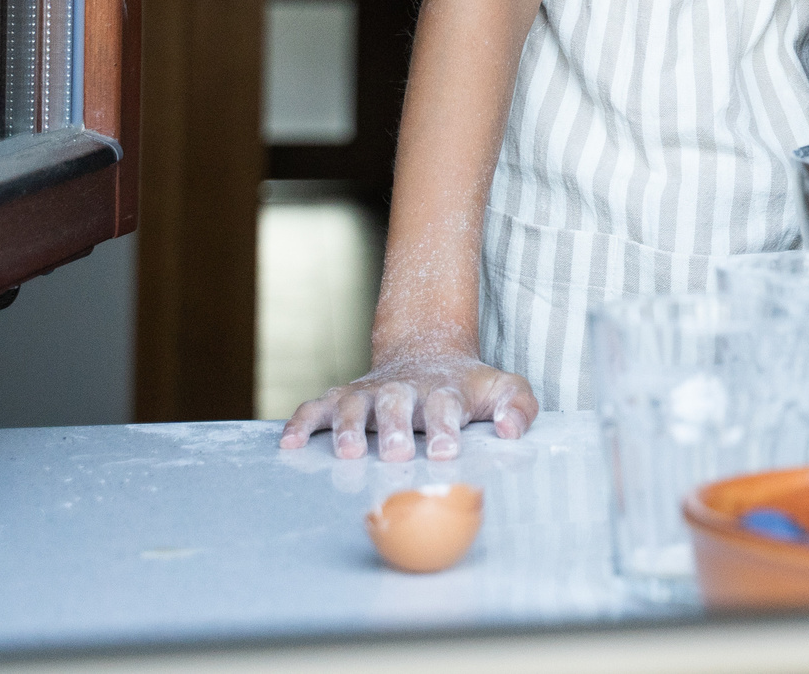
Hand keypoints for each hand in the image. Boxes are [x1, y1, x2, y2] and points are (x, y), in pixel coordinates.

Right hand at [278, 351, 535, 460]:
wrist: (428, 355)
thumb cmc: (467, 387)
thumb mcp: (503, 389)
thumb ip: (519, 406)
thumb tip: (510, 431)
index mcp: (444, 391)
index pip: (444, 406)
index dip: (444, 427)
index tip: (446, 451)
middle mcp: (403, 390)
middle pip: (396, 404)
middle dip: (395, 428)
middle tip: (397, 454)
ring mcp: (370, 393)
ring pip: (354, 406)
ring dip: (350, 428)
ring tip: (350, 452)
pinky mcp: (342, 399)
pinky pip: (317, 408)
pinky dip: (301, 423)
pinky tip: (289, 445)